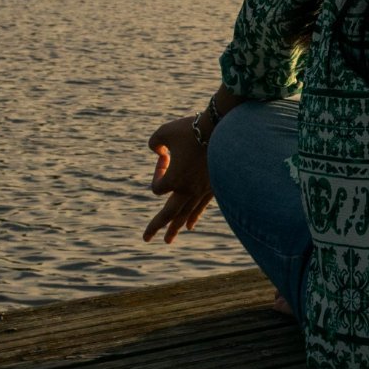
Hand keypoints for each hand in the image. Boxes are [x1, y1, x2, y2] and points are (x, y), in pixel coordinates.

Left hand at [143, 114, 212, 243]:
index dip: (157, 172)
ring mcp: (202, 190)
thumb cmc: (191, 130)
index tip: (164, 155)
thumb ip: (155, 142)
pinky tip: (190, 225)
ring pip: (186, 214)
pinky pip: (201, 206)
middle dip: (157, 226)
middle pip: (169, 214)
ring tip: (168, 240)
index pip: (157, 188)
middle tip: (146, 238)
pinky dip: (194, 216)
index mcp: (174, 179)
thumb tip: (158, 151)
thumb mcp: (164, 131)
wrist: (222, 129)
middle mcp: (188, 189)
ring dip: (176, 227)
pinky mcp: (214, 187)